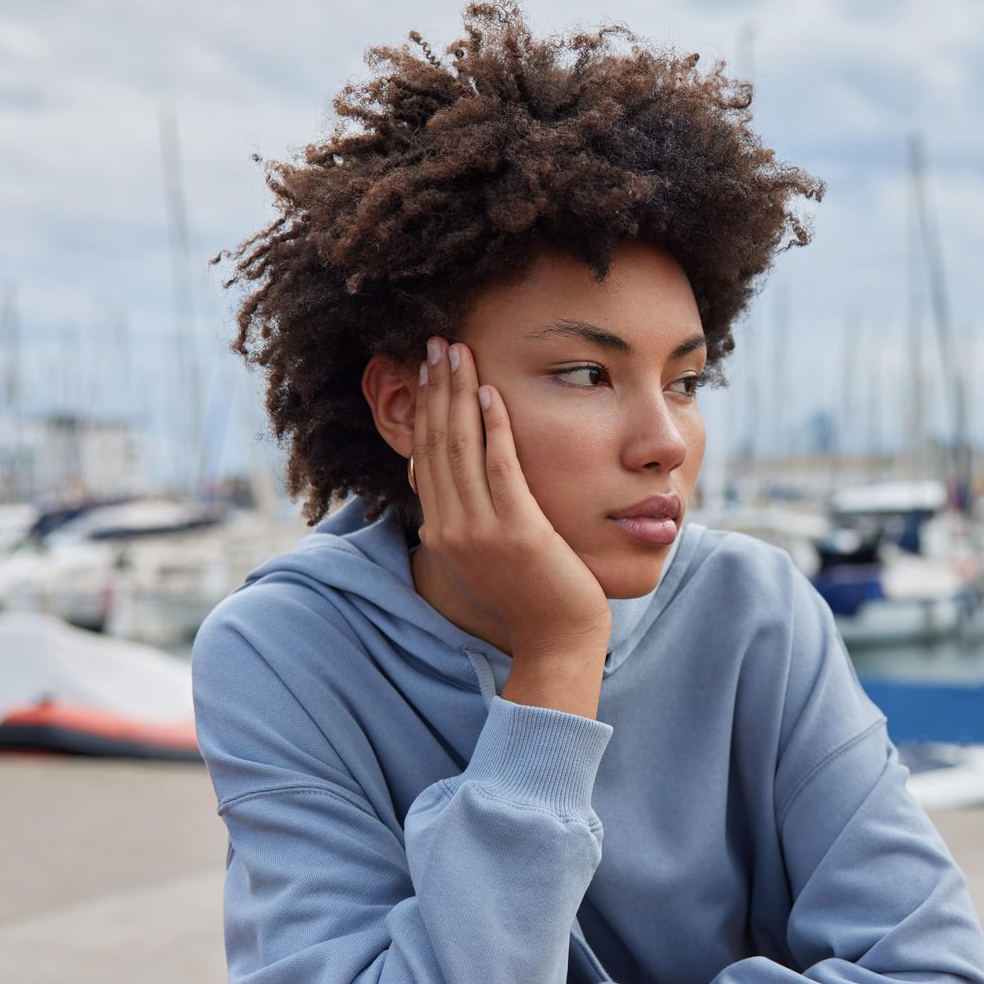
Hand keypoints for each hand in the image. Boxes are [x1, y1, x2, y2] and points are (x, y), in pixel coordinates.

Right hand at [412, 336, 611, 658]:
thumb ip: (474, 518)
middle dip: (435, 389)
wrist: (558, 641)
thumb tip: (463, 485)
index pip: (425, 457)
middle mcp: (450, 530)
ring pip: (461, 448)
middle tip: (436, 343)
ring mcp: (480, 532)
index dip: (425, 409)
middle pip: (436, 444)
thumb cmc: (534, 595)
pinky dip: (494, 427)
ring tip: (459, 351)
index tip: (427, 370)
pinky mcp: (517, 533)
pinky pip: (501, 468)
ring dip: (458, 394)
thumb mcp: (489, 554)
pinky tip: (492, 393)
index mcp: (441, 533)